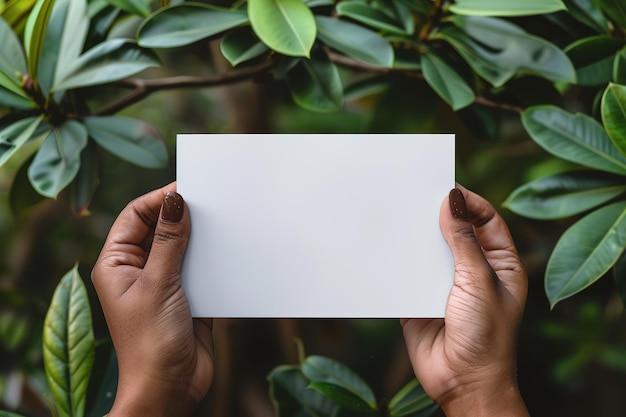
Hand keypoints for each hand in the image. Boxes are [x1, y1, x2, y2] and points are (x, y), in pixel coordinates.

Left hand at [92, 183, 212, 416]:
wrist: (171, 388)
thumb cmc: (150, 342)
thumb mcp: (159, 284)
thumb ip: (168, 241)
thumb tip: (175, 201)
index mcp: (117, 264)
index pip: (134, 216)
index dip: (158, 199)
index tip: (187, 189)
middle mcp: (138, 271)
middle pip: (159, 228)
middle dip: (182, 216)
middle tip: (209, 203)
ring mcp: (164, 284)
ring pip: (183, 247)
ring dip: (201, 239)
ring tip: (222, 225)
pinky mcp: (188, 296)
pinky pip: (200, 268)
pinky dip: (213, 260)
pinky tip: (229, 252)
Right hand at [402, 186, 528, 416]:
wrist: (462, 383)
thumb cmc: (486, 336)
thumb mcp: (478, 281)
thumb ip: (462, 241)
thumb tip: (452, 200)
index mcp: (499, 264)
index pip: (486, 220)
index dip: (469, 201)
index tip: (445, 187)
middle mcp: (472, 270)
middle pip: (454, 231)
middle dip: (437, 215)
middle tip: (415, 195)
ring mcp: (444, 284)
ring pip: (428, 250)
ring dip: (414, 236)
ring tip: (397, 216)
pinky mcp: (418, 298)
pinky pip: (406, 273)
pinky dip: (396, 261)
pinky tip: (385, 246)